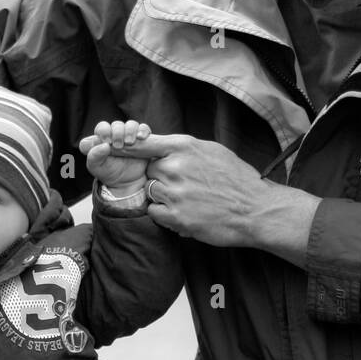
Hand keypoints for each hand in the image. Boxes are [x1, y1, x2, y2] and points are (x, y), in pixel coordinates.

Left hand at [79, 120, 150, 193]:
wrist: (126, 183)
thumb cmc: (109, 173)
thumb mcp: (96, 167)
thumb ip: (94, 156)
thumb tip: (105, 145)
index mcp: (103, 139)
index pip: (102, 127)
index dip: (104, 131)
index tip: (107, 142)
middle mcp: (116, 135)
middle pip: (117, 125)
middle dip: (117, 133)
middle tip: (118, 146)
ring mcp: (129, 136)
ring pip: (131, 124)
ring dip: (130, 131)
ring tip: (129, 143)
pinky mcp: (142, 139)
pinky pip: (144, 129)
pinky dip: (143, 131)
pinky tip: (140, 138)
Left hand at [120, 133, 319, 262]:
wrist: (254, 209)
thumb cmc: (236, 180)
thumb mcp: (212, 151)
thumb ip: (184, 149)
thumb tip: (161, 148)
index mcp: (184, 147)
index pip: (142, 144)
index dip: (123, 147)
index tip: (106, 145)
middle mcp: (176, 167)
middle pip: (148, 172)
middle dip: (160, 179)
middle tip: (183, 187)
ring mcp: (175, 192)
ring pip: (151, 193)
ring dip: (163, 198)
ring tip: (188, 200)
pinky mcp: (176, 216)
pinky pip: (155, 213)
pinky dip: (166, 215)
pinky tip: (185, 213)